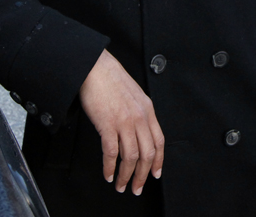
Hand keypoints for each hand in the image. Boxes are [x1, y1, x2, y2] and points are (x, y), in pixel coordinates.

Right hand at [79, 49, 163, 194]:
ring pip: (131, 157)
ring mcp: (125, 122)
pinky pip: (111, 153)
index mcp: (148, 110)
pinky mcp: (107, 124)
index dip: (158, 161)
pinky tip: (108, 174)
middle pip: (148, 153)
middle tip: (137, 188)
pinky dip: (110, 167)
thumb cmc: (112, 80)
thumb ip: (139, 113)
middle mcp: (140, 117)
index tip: (156, 174)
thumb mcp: (134, 96)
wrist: (96, 68)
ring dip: (126, 176)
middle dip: (143, 175)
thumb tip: (139, 132)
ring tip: (121, 185)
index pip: (159, 141)